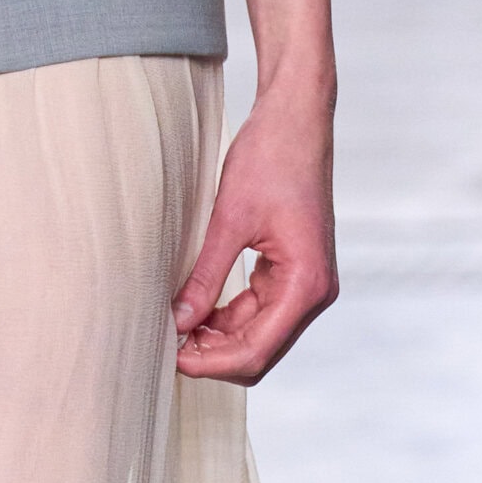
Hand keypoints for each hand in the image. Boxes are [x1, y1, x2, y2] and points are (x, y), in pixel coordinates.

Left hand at [173, 87, 338, 385]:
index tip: (171, 357)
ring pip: (259, 338)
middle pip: (260, 353)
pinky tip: (195, 313)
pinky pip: (259, 314)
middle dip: (214, 356)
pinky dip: (227, 320)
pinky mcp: (295, 275)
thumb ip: (205, 277)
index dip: (211, 363)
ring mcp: (307, 285)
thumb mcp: (229, 219)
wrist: (296, 119)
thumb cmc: (271, 156)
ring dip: (218, 341)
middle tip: (166, 346)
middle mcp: (315, 292)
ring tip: (175, 330)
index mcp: (306, 283)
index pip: (257, 350)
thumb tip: (177, 322)